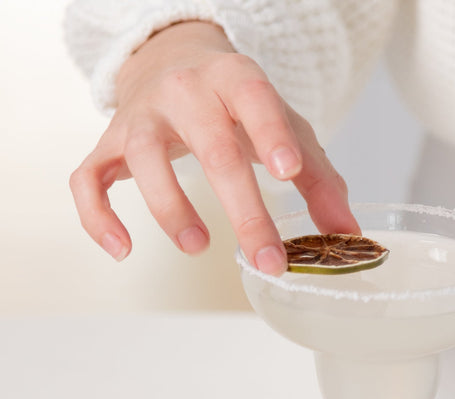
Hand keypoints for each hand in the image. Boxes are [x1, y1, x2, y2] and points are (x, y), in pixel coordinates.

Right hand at [69, 21, 357, 272]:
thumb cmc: (238, 107)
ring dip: (169, 206)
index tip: (290, 173)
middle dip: (242, 209)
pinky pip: (88, 179)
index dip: (272, 134)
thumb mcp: (286, 129)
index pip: (255, 100)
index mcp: (235, 81)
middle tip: (265, 260)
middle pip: (211, 147)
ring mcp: (141, 118)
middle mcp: (185, 93)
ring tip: (197, 246)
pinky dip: (97, 216)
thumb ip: (318, 179)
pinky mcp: (108, 144)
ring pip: (143, 158)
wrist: (173, 63)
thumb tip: (348, 232)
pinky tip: (123, 249)